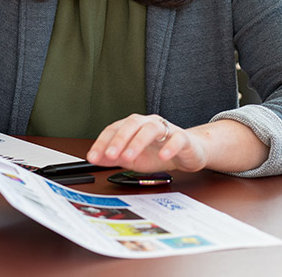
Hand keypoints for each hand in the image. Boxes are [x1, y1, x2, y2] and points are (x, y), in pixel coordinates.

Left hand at [86, 113, 208, 172]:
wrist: (188, 153)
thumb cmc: (158, 153)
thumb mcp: (132, 158)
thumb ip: (113, 158)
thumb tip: (94, 158)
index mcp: (134, 127)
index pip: (115, 128)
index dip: (102, 142)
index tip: (93, 156)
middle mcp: (149, 123)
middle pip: (132, 123)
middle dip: (119, 139)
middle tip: (110, 155)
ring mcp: (167, 129)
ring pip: (152, 128)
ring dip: (138, 142)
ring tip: (129, 157)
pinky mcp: (183, 139)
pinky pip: (177, 139)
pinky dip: (169, 147)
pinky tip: (163, 156)